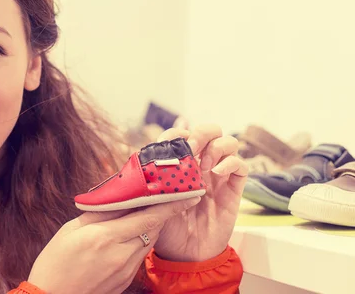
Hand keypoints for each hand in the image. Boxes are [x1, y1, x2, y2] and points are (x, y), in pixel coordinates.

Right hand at [28, 197, 200, 293]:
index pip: (149, 217)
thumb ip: (100, 211)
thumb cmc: (55, 261)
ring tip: (140, 214)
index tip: (188, 195)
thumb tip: (121, 195)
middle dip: (160, 213)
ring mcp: (125, 271)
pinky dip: (137, 242)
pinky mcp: (125, 281)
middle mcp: (121, 255)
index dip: (171, 205)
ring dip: (148, 227)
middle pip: (153, 229)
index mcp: (106, 237)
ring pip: (147, 242)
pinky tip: (125, 237)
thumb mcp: (72, 229)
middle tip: (165, 197)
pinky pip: (138, 256)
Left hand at [153, 124, 247, 261]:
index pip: (183, 134)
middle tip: (192, 147)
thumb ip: (153, 180)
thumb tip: (146, 157)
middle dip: (202, 132)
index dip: (178, 132)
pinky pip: (241, 165)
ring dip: (217, 147)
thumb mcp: (153, 201)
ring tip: (205, 165)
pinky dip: (231, 162)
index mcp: (181, 164)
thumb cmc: (166, 228)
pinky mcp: (234, 189)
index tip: (170, 142)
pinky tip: (218, 172)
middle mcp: (201, 165)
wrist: (185, 255)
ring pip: (229, 143)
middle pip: (210, 131)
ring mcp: (219, 176)